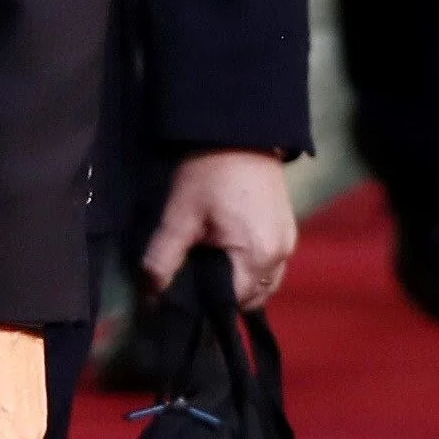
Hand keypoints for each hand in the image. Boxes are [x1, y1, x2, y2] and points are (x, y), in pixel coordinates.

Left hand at [141, 148, 297, 308]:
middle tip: (194, 277)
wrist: (239, 134)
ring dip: (238, 282)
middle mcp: (282, 256)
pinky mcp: (288, 231)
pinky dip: (250, 266)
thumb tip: (149, 293)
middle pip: (251, 297)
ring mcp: (289, 244)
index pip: (232, 303)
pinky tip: (227, 251)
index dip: (205, 303)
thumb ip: (163, 257)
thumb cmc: (208, 175)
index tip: (184, 293)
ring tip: (210, 264)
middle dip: (223, 296)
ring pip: (263, 283)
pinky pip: (270, 265)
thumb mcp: (180, 216)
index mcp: (258, 257)